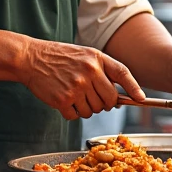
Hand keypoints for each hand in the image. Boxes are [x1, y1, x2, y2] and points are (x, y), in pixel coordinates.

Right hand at [20, 39, 145, 119]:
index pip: (122, 73)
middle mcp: (89, 72)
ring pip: (93, 111)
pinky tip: (63, 99)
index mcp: (96, 58)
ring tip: (73, 94)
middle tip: (91, 97)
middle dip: (103, 103)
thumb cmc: (58, 57)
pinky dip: (70, 112)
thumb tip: (119, 94)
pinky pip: (75, 116)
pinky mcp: (63, 100)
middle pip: (109, 100)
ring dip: (85, 108)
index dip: (134, 88)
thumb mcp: (84, 55)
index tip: (141, 99)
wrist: (30, 58)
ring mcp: (76, 87)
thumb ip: (102, 70)